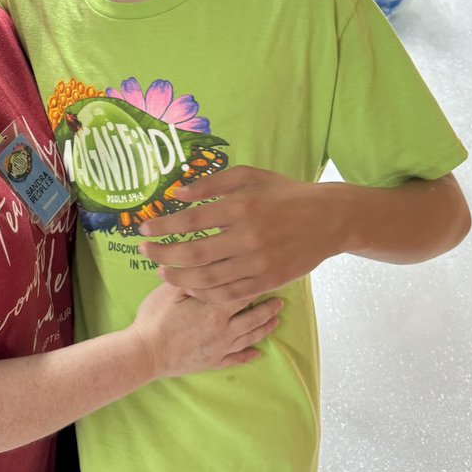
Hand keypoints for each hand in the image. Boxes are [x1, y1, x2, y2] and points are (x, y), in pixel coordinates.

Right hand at [131, 282, 281, 377]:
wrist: (146, 353)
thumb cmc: (155, 318)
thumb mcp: (170, 289)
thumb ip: (191, 276)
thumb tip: (204, 259)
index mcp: (216, 308)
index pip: (244, 292)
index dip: (258, 283)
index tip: (270, 274)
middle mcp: (224, 329)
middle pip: (253, 316)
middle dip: (268, 307)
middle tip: (281, 299)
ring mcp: (220, 348)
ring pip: (249, 337)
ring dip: (265, 328)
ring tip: (276, 320)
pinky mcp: (213, 362)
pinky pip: (236, 359)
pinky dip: (249, 356)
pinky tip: (258, 353)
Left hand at [137, 166, 341, 304]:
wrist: (328, 219)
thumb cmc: (283, 193)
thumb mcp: (249, 176)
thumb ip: (212, 182)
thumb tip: (178, 194)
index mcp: (241, 206)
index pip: (191, 220)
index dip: (163, 226)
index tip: (143, 228)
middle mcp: (248, 236)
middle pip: (194, 253)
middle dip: (163, 254)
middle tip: (145, 252)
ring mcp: (259, 263)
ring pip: (209, 279)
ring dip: (179, 278)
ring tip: (162, 273)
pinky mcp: (268, 282)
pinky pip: (229, 294)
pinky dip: (205, 294)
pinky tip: (190, 288)